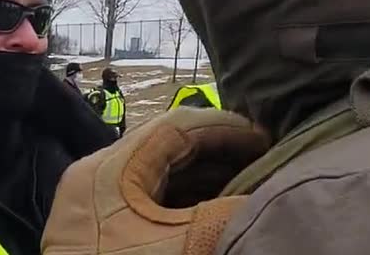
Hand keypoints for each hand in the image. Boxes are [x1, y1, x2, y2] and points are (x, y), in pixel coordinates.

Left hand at [41, 107, 269, 253]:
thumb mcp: (182, 247)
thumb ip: (227, 215)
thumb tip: (268, 197)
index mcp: (108, 171)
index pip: (174, 127)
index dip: (224, 127)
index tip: (264, 136)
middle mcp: (101, 179)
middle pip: (170, 148)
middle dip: (221, 151)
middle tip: (265, 156)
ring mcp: (103, 205)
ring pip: (165, 175)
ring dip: (210, 176)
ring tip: (252, 179)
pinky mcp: (110, 230)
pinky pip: (157, 200)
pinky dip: (192, 198)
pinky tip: (223, 203)